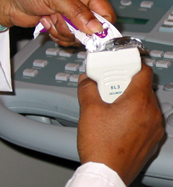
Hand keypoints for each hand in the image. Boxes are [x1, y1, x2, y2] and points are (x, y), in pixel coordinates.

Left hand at [0, 0, 115, 45]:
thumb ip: (78, 11)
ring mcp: (71, 16)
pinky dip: (56, 34)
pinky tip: (48, 22)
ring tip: (51, 17)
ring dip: (62, 31)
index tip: (89, 34)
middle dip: (75, 29)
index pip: (105, 13)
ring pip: (78, 37)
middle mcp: (81, 3)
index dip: (101, 26)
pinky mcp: (62, 26)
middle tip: (61, 19)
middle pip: (92, 29)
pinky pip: (67, 39)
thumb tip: (96, 27)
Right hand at [77, 64, 163, 185]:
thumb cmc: (101, 147)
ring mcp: (154, 128)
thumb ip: (87, 88)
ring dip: (131, 100)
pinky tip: (119, 121)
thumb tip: (86, 80)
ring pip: (146, 103)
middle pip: (143, 87)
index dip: (132, 66)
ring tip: (113, 107)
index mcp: (138, 102)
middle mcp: (152, 113)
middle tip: (110, 89)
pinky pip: (147, 118)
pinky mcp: (152, 139)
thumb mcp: (88, 110)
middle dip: (126, 84)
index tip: (122, 68)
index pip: (144, 71)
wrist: (107, 174)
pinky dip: (136, 114)